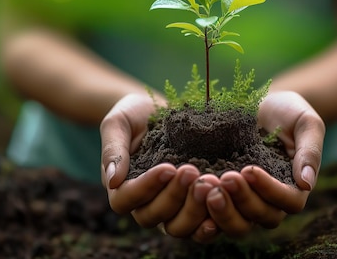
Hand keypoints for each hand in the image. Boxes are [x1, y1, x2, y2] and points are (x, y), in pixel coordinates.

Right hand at [100, 93, 218, 241]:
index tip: (167, 167)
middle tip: (192, 171)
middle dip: (174, 196)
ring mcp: (170, 208)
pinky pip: (200, 224)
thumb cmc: (134, 114)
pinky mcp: (192, 205)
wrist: (160, 110)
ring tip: (209, 183)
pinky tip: (224, 200)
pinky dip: (212, 218)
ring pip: (178, 226)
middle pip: (153, 216)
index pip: (125, 199)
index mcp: (121, 187)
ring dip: (194, 210)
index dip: (146, 187)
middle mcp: (144, 204)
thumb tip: (112, 180)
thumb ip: (113, 149)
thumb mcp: (118, 123)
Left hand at [206, 91, 324, 236]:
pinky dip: (202, 209)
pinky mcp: (223, 197)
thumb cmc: (288, 111)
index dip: (269, 190)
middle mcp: (270, 201)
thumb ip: (310, 150)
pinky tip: (190, 190)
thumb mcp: (305, 122)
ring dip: (221, 210)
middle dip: (243, 200)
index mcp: (295, 187)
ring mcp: (245, 202)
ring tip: (205, 184)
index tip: (250, 169)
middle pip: (261, 217)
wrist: (260, 104)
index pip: (288, 202)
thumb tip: (306, 183)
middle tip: (225, 178)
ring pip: (237, 224)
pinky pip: (213, 215)